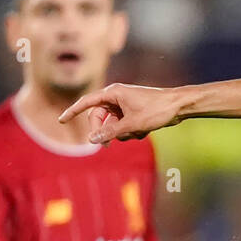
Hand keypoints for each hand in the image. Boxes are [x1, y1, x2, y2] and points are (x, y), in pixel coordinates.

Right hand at [58, 84, 183, 143]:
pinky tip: (144, 131)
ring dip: (122, 134)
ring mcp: (124, 105)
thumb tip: (91, 140)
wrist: (179, 106)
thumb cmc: (156, 110)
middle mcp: (116, 97)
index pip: (87, 103)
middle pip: (99, 118)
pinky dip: (131, 132)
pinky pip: (124, 126)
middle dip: (103, 132)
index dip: (73, 112)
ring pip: (113, 124)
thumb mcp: (132, 125)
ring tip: (137, 133)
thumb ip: (110, 133)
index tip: (61, 120)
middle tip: (106, 147)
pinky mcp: (132, 112)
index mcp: (113, 93)